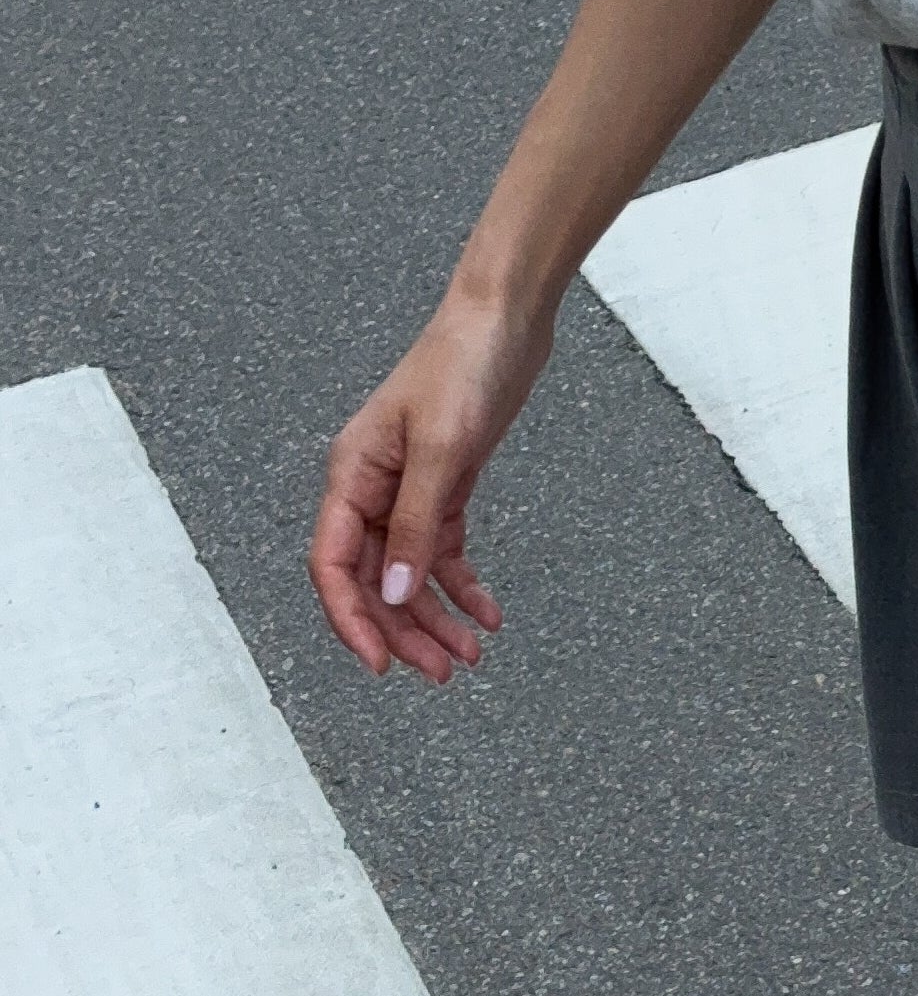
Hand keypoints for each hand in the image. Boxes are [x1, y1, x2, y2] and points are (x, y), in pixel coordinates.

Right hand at [308, 292, 549, 683]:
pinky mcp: (444, 487)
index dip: (351, 619)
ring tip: (471, 656)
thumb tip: (394, 591)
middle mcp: (370, 489)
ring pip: (408, 573)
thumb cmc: (464, 365)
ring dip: (435, 617)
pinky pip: (442, 552)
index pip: (332, 565)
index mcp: (351, 475)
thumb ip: (416, 522)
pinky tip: (488, 614)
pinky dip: (462, 586)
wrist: (506, 321)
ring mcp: (406, 490)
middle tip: (442, 673)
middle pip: (373, 579)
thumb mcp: (440, 447)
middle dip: (404, 630)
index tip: (382, 664)